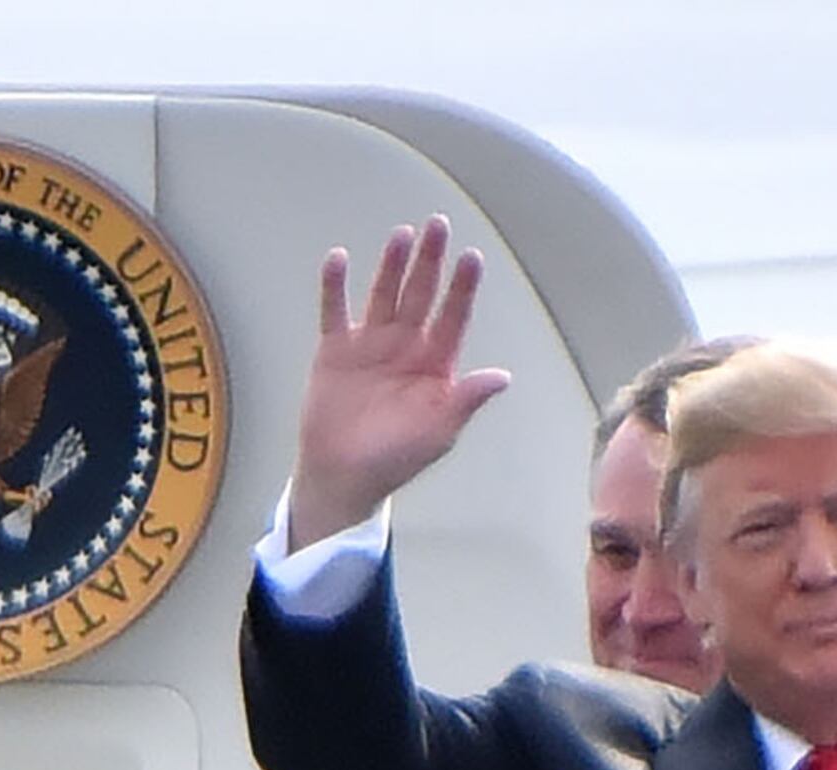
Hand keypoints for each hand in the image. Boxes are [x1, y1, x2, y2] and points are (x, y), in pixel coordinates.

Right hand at [286, 217, 512, 547]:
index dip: (462, 288)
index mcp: (435, 363)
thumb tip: (501, 377)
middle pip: (421, 294)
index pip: (453, 316)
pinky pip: (335, 311)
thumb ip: (466, 401)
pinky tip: (338, 259)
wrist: (343, 478)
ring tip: (401, 235)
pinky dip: (334, 286)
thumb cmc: (395, 459)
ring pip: (384, 294)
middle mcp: (406, 346)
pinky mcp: (336, 350)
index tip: (471, 258)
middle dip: (430, 261)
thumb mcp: (438, 434)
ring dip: (392, 265)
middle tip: (438, 225)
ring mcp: (371, 344)